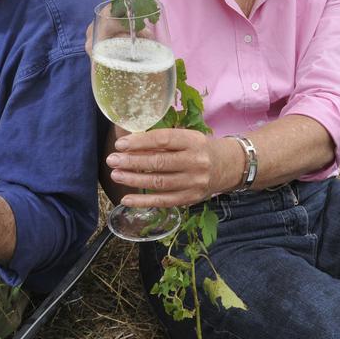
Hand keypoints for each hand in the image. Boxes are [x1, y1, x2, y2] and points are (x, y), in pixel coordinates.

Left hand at [105, 130, 239, 206]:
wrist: (226, 166)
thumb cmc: (198, 148)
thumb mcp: (186, 137)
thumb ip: (162, 140)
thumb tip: (129, 143)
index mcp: (193, 140)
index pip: (163, 140)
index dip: (140, 142)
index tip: (120, 144)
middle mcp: (195, 161)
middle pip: (159, 162)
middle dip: (132, 162)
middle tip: (112, 160)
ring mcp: (193, 182)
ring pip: (159, 183)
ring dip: (134, 180)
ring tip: (116, 175)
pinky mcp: (190, 199)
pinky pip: (163, 201)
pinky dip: (143, 201)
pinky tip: (126, 199)